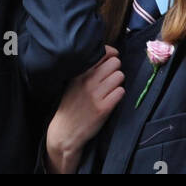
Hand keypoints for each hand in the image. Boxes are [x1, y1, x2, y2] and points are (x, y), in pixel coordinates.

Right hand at [45, 46, 123, 172]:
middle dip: (115, 69)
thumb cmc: (71, 106)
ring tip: (110, 90)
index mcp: (79, 73)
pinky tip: (111, 99)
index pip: (103, 53)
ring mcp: (95, 94)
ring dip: (118, 82)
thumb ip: (88, 69)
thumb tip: (110, 55)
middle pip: (115, 63)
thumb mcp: (73, 83)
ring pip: (120, 76)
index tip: (112, 59)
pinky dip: (118, 95)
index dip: (111, 55)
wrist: (65, 132)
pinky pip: (121, 92)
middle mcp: (87, 81)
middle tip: (110, 78)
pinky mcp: (103, 108)